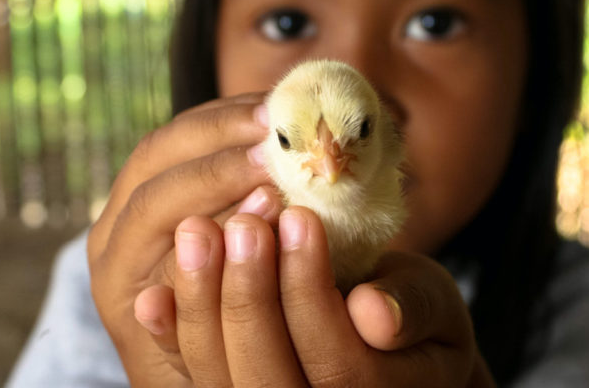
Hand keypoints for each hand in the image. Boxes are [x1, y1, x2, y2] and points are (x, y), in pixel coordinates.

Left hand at [87, 93, 282, 385]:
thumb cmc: (220, 362)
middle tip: (280, 129)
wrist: (205, 361)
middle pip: (155, 163)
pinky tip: (274, 111)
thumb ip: (235, 284)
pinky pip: (188, 135)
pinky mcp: (160, 183)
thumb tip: (266, 206)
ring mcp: (132, 205)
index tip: (275, 175)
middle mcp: (114, 236)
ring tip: (283, 110)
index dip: (216, 183)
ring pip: (169, 140)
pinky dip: (230, 117)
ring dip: (227, 118)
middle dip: (221, 141)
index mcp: (120, 278)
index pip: (158, 210)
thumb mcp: (221, 340)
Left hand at [147, 206, 494, 386]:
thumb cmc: (416, 318)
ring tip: (199, 232)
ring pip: (219, 380)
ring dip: (201, 305)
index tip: (300, 218)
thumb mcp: (435, 309)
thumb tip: (373, 310)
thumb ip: (414, 308)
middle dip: (249, 297)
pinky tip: (153, 298)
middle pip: (266, 380)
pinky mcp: (228, 387)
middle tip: (245, 225)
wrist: (390, 351)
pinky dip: (170, 338)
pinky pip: (192, 377)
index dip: (312, 294)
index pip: (338, 366)